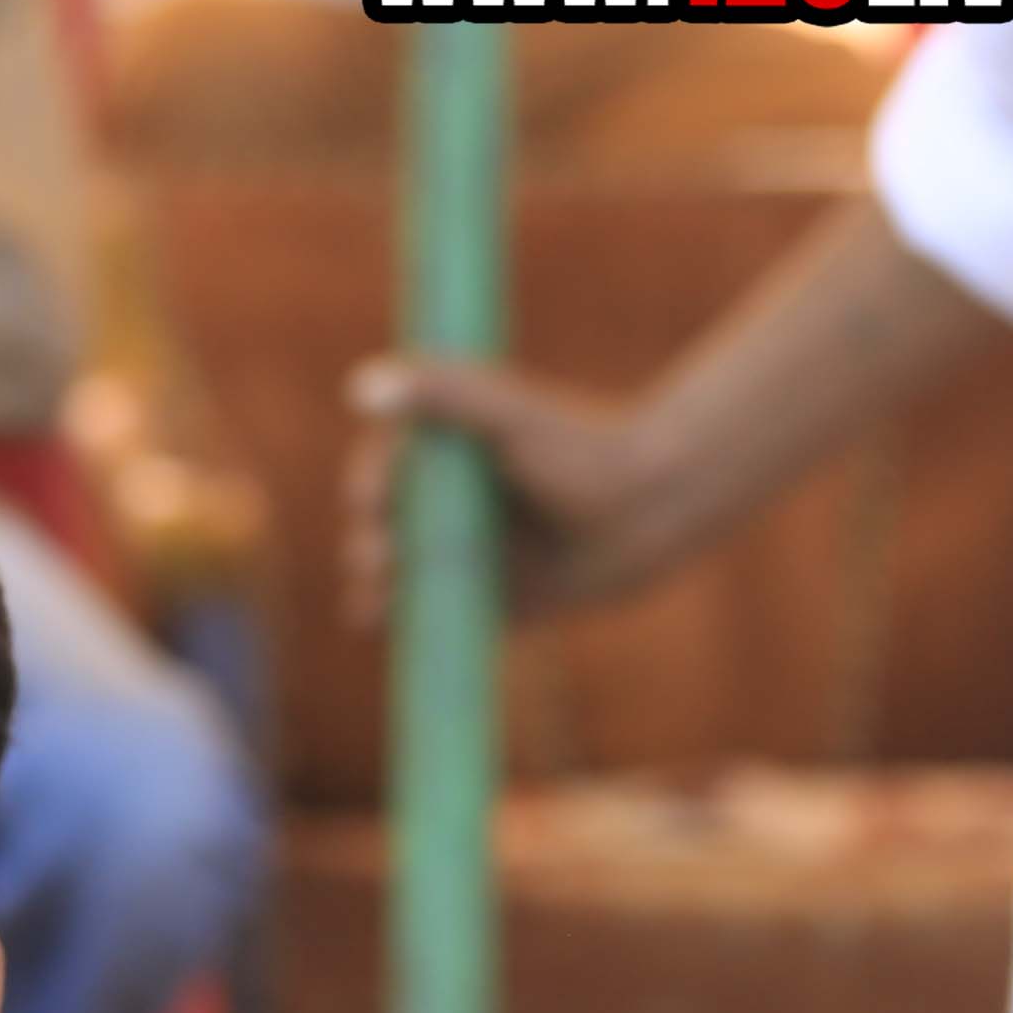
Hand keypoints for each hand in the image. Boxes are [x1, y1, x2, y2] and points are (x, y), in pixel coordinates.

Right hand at [344, 353, 688, 619]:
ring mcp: (452, 556)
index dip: (368, 486)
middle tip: (380, 554)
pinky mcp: (472, 600)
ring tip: (376, 602)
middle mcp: (438, 507)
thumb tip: (362, 384)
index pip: (381, 471)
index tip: (372, 497)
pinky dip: (396, 626)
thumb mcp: (509, 417)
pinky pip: (420, 619)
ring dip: (373, 589)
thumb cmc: (584, 451)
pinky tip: (382, 628)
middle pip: (376, 529)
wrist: (650, 510)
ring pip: (389, 578)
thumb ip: (443, 396)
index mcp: (438, 456)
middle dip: (368, 544)